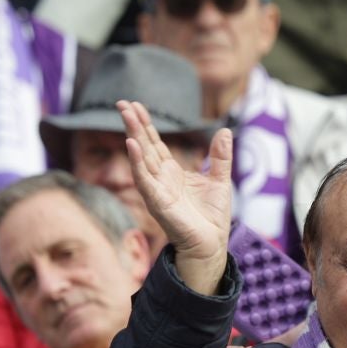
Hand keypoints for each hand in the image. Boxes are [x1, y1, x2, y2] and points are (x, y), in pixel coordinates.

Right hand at [119, 100, 232, 294]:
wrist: (211, 245)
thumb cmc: (211, 217)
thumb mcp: (220, 180)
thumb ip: (220, 157)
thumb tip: (224, 130)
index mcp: (172, 172)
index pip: (154, 143)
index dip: (146, 124)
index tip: (135, 104)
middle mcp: (160, 179)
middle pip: (144, 146)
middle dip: (134, 124)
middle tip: (122, 102)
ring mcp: (156, 190)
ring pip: (141, 159)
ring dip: (133, 136)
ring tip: (126, 116)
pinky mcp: (157, 203)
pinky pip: (144, 180)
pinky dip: (136, 162)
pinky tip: (131, 144)